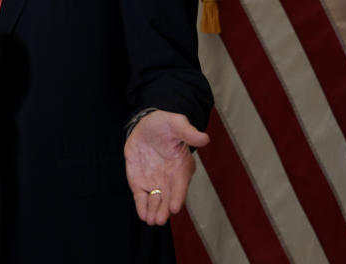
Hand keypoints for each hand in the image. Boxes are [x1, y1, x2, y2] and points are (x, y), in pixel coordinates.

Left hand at [124, 110, 209, 225]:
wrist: (146, 125)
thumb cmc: (165, 124)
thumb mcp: (176, 123)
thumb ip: (188, 132)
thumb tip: (204, 138)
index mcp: (181, 166)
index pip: (180, 184)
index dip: (178, 195)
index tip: (175, 208)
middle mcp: (170, 178)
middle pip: (168, 197)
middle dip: (164, 209)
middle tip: (160, 220)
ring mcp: (155, 181)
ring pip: (156, 200)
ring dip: (154, 211)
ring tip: (151, 221)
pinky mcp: (141, 181)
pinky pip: (142, 196)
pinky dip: (142, 205)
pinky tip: (143, 215)